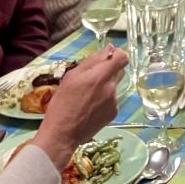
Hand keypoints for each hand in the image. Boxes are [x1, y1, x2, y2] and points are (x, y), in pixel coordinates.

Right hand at [32, 44, 128, 168]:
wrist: (62, 134)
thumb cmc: (62, 103)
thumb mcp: (71, 77)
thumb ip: (92, 61)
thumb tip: (109, 49)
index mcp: (100, 76)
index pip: (122, 57)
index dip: (116, 55)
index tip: (107, 58)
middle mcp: (111, 88)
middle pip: (119, 71)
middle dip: (108, 71)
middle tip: (90, 80)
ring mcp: (114, 101)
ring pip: (114, 86)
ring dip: (105, 86)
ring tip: (87, 97)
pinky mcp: (114, 113)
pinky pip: (112, 100)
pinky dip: (104, 100)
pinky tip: (90, 108)